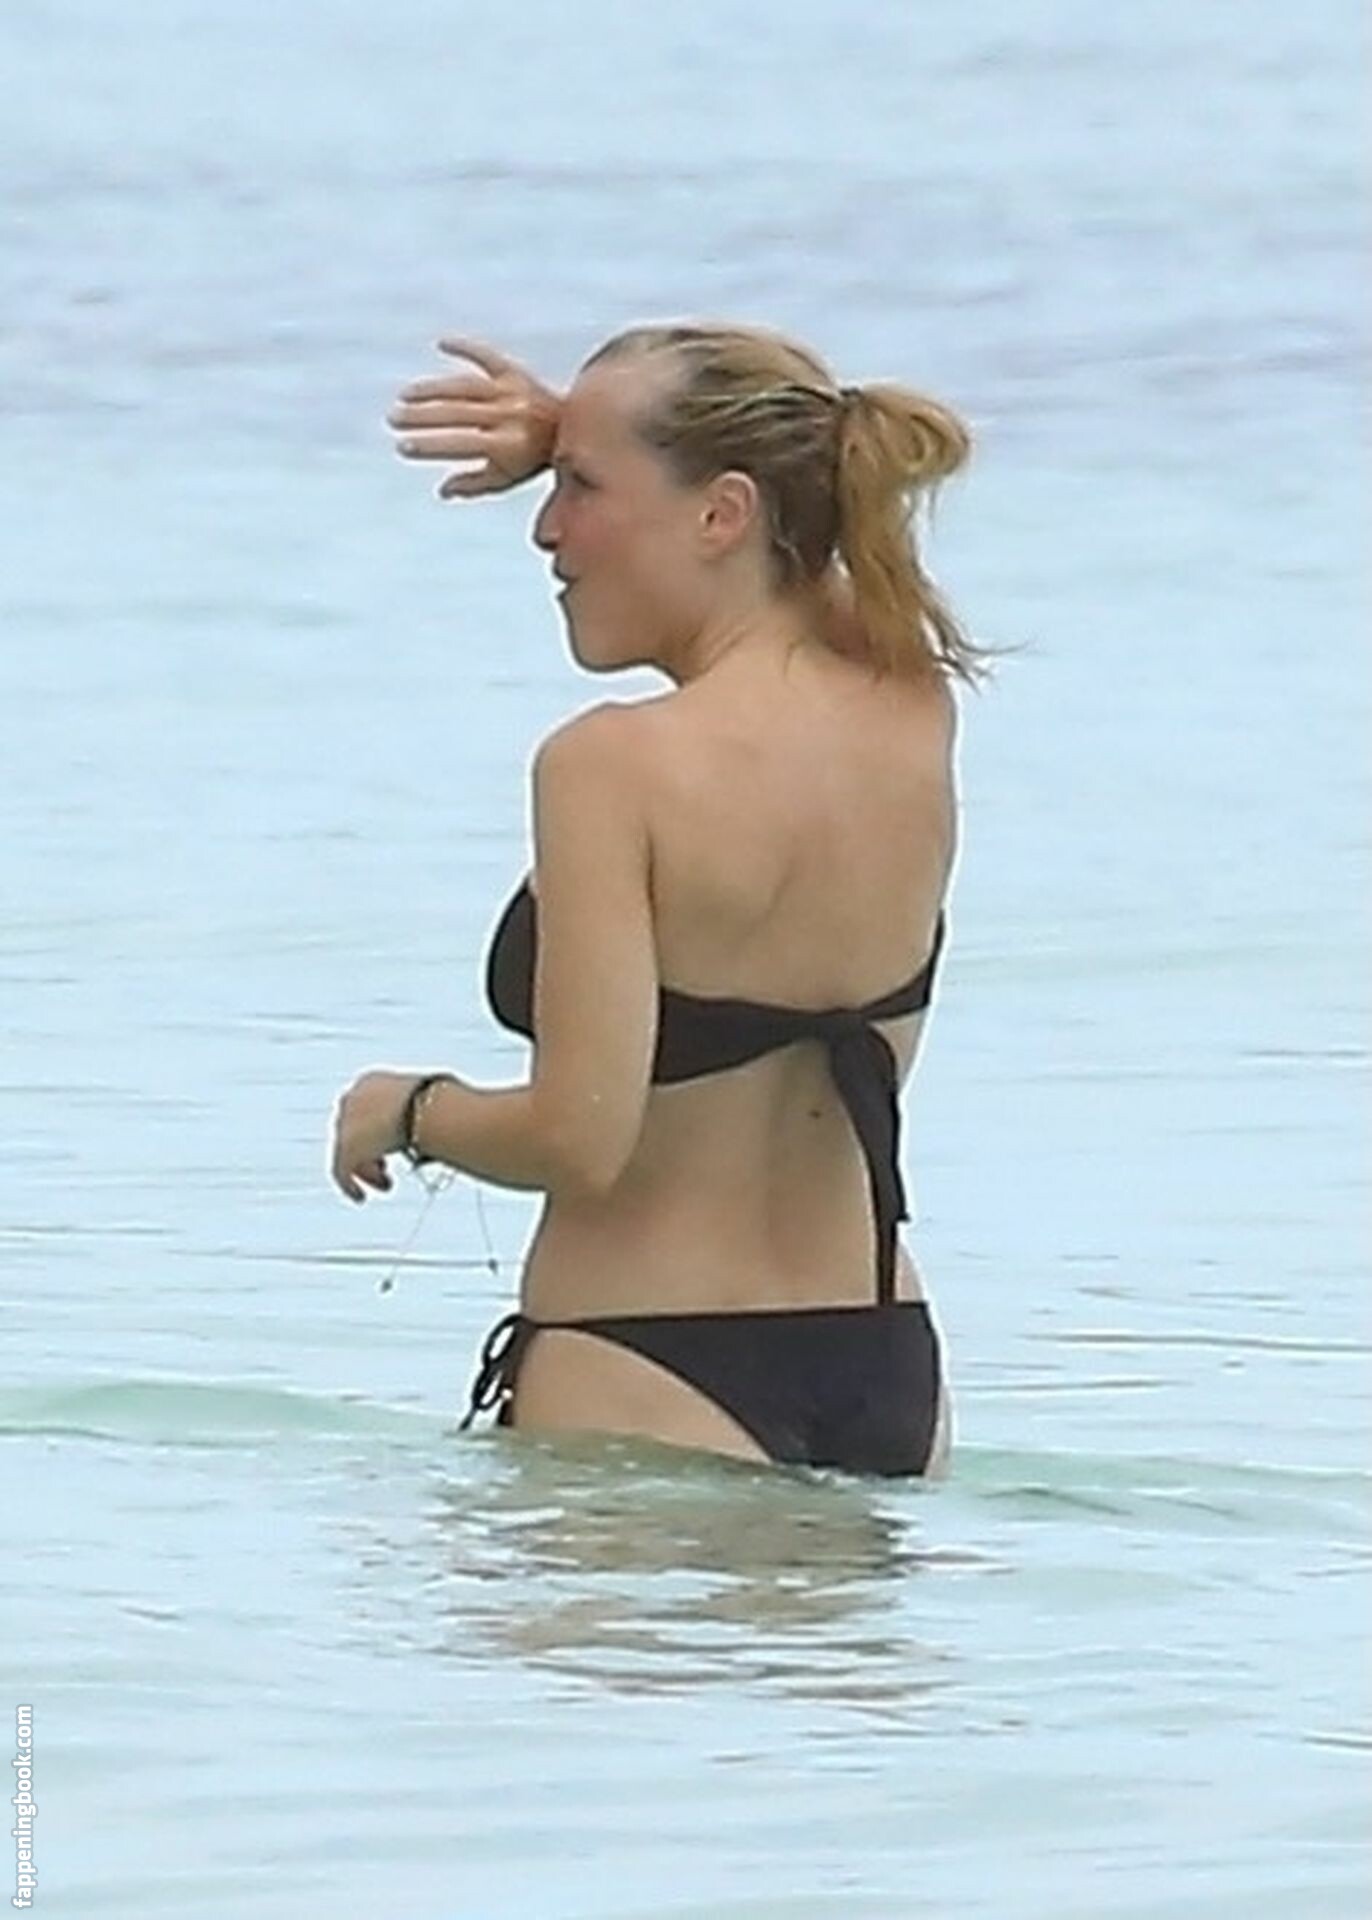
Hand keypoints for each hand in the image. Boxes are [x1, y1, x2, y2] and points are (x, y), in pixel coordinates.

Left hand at [330, 1069, 418, 1203]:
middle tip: (385, 1165)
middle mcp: (352, 1101)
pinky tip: (360, 1197)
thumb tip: (443, 1124)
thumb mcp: (425, 1102)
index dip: (377, 1127)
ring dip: (367, 1170)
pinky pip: (341, 1173)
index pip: (367, 1107)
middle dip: (370, 1149)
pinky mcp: (344, 1150)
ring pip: (348, 1153)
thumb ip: (421, 1114)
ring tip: (385, 1182)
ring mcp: (346, 1126)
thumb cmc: (431, 1100)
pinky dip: (351, 1186)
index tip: (392, 1140)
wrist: (421, 1108)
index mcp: (370, 1083)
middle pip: (354, 1130)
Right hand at [387, 337, 561, 498]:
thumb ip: (474, 484)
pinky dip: (466, 347)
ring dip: (433, 389)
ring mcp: (513, 391)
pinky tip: (442, 343)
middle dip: (423, 417)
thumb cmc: (534, 460)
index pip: (461, 444)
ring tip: (406, 395)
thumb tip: (442, 490)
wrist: (574, 429)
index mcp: (508, 445)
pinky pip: (487, 356)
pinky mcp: (515, 372)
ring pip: (464, 386)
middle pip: (458, 414)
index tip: (403, 446)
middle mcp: (510, 415)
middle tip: (394, 418)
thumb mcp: (508, 479)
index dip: (431, 445)